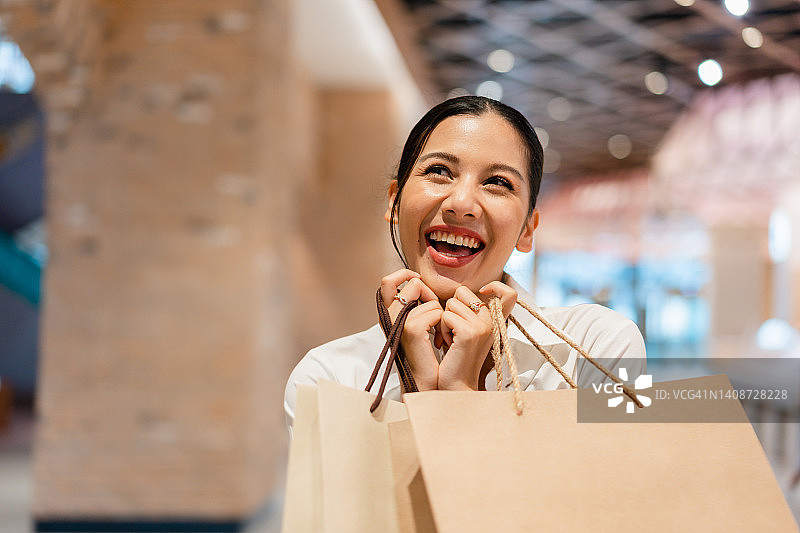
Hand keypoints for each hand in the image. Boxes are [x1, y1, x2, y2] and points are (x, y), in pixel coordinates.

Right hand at [380, 269, 441, 390]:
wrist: (425, 381)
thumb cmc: (425, 354)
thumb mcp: (416, 325)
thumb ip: (413, 305)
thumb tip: (420, 283)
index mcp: (387, 313)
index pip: (388, 281)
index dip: (406, 275)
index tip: (419, 282)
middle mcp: (388, 315)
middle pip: (411, 283)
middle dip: (428, 292)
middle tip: (434, 309)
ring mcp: (398, 321)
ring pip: (429, 300)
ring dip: (440, 313)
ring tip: (436, 332)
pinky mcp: (411, 329)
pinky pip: (436, 312)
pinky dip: (442, 324)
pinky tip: (439, 340)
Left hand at [437, 282, 517, 390]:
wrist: (457, 385)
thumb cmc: (456, 357)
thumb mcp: (468, 331)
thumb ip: (470, 312)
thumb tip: (460, 292)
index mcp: (495, 321)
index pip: (509, 293)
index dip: (497, 286)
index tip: (483, 292)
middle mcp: (493, 322)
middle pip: (463, 292)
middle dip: (451, 307)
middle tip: (453, 330)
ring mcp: (483, 326)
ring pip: (451, 303)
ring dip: (444, 320)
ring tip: (451, 339)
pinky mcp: (469, 333)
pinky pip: (446, 316)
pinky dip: (442, 329)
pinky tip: (448, 344)